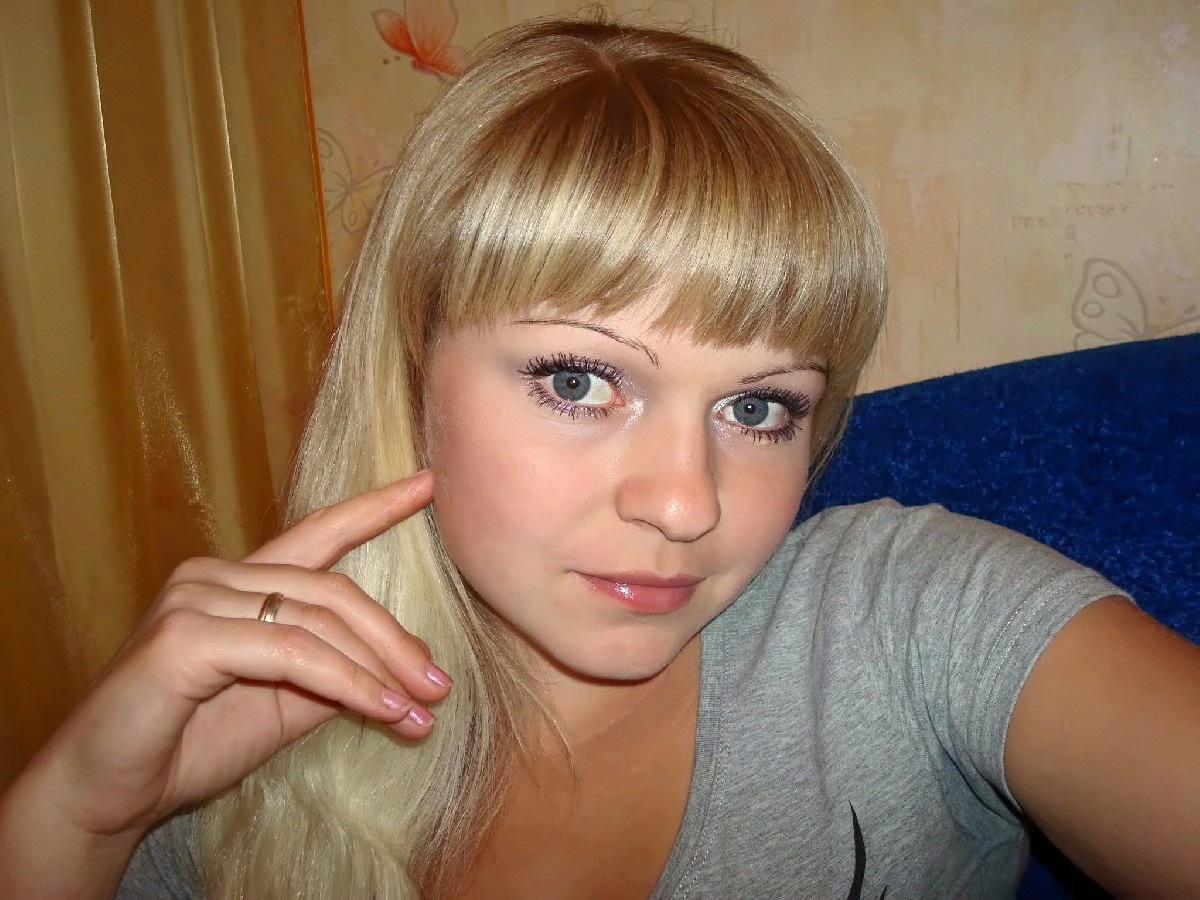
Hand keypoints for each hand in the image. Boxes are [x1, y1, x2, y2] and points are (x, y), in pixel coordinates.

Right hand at [19, 470, 442, 844]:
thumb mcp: (283, 703)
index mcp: (239, 582)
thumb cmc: (189, 745)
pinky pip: (291, 653)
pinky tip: (380, 709)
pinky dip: (346, 682)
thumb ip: (332, 672)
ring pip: (317, 621)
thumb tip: (404, 666)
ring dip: (379, 670)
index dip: (374, 508)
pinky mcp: (185, 637)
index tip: (429, 483)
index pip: (317, 533)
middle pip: (333, 590)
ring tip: (420, 710)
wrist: (106, 795)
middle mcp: (215, 575)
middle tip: (439, 686)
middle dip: (395, 640)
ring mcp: (196, 599)